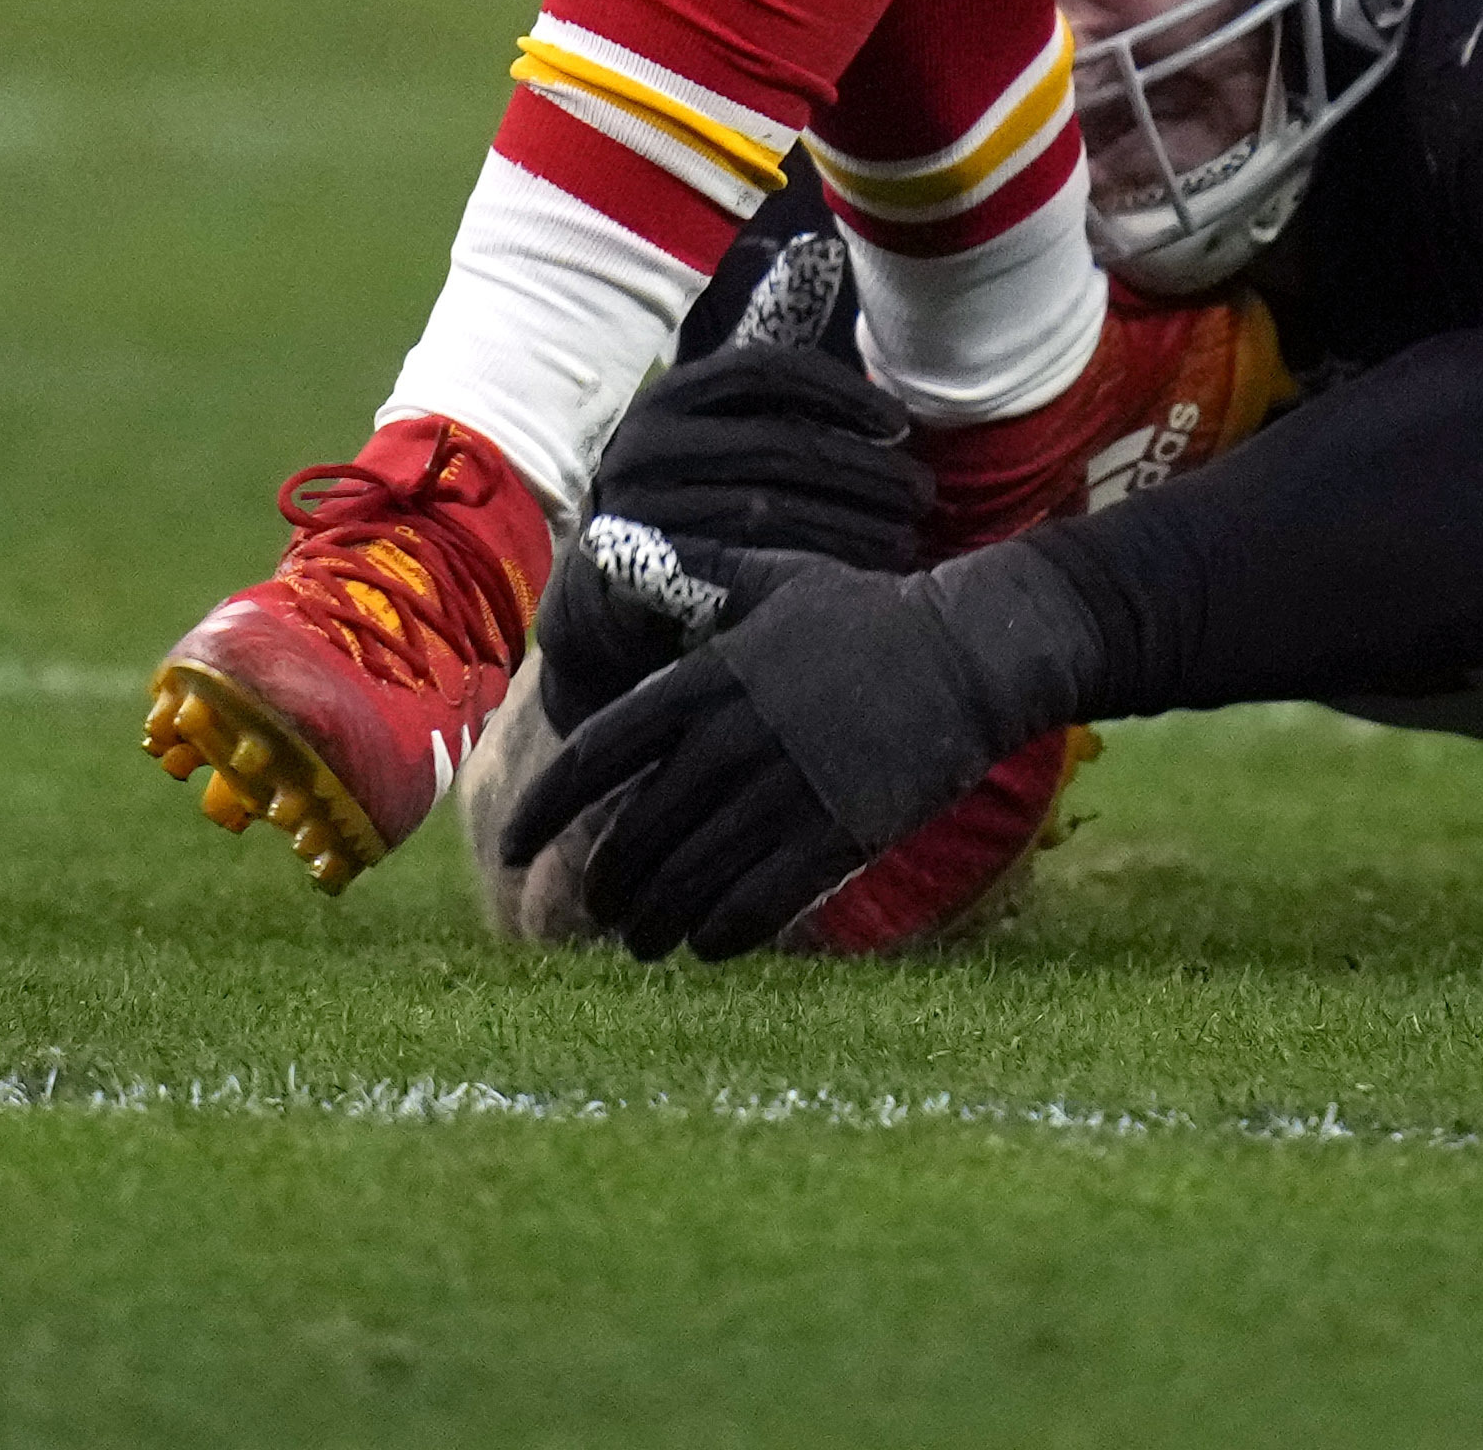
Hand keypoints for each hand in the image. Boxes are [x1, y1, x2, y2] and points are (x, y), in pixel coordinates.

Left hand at [504, 556, 1036, 963]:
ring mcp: (784, 796)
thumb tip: (607, 541)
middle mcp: (733, 742)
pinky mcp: (833, 840)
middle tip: (596, 905)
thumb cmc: (864, 613)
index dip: (546, 809)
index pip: (598, 756)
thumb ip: (687, 569)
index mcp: (706, 680)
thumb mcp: (770, 574)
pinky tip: (703, 942)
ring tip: (641, 937)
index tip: (514, 845)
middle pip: (635, 837)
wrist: (968, 655)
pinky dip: (716, 935)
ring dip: (651, 923)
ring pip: (686, 884)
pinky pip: (751, 909)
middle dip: (605, 884)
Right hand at [522, 338, 925, 735]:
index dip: (839, 389)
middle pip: (778, 441)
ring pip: (769, 507)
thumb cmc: (684, 503)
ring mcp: (643, 505)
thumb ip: (771, 417)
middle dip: (861, 467)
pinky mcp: (648, 565)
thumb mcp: (710, 443)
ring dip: (849, 523)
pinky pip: (745, 561)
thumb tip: (883, 415)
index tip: (898, 422)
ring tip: (907, 539)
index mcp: (672, 393)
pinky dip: (810, 563)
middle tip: (922, 492)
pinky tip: (858, 573)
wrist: (600, 591)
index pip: (765, 368)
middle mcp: (648, 439)